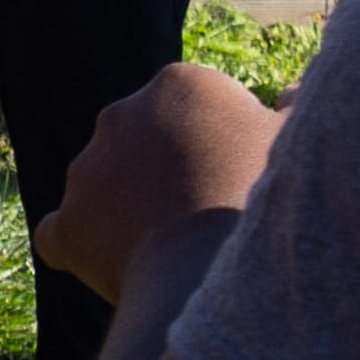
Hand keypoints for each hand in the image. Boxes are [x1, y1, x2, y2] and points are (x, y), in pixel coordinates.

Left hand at [29, 65, 283, 297]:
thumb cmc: (269, 204)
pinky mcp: (66, 223)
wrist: (219, 274)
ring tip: (170, 248)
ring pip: (105, 186)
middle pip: (144, 143)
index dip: (221, 145)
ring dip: (127, 209)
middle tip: (206, 214)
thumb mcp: (298, 144)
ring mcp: (86, 170)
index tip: (242, 178)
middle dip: (167, 172)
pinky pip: (60, 233)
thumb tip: (291, 93)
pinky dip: (80, 247)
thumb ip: (295, 109)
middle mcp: (120, 114)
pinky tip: (110, 265)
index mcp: (179, 85)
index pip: (194, 110)